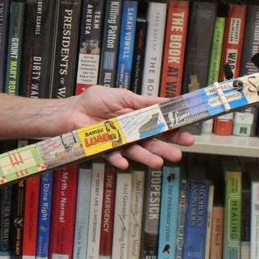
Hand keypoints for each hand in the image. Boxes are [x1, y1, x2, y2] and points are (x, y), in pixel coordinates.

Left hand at [61, 85, 193, 169]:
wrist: (72, 111)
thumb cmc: (94, 101)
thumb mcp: (123, 96)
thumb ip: (144, 101)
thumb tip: (166, 101)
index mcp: (137, 118)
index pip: (159, 126)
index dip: (173, 130)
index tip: (187, 134)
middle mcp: (131, 133)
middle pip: (152, 142)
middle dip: (166, 148)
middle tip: (179, 153)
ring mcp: (119, 143)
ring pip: (136, 152)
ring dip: (148, 157)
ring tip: (159, 162)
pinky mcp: (105, 150)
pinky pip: (114, 157)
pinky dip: (119, 161)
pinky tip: (125, 163)